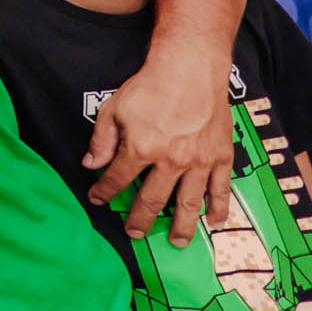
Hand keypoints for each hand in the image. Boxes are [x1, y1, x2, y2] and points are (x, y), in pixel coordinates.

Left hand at [87, 50, 232, 246]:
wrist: (191, 69)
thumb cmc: (150, 86)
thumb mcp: (114, 109)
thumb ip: (102, 140)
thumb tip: (91, 165)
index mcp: (141, 149)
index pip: (117, 179)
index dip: (104, 191)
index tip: (98, 199)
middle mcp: (170, 161)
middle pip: (152, 200)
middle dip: (140, 219)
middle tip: (135, 233)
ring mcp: (198, 161)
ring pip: (188, 203)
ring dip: (182, 226)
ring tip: (177, 242)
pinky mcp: (220, 156)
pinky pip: (220, 189)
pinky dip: (219, 208)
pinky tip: (215, 222)